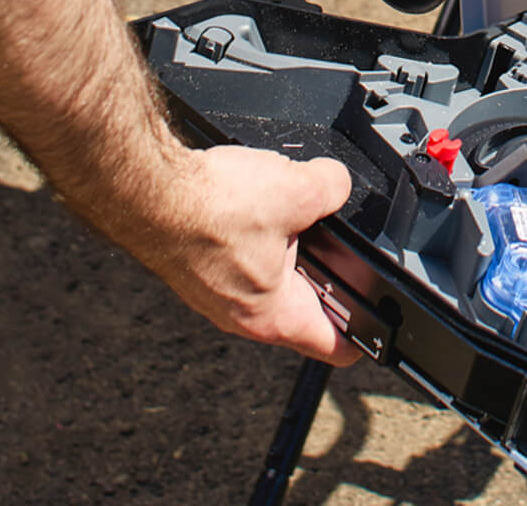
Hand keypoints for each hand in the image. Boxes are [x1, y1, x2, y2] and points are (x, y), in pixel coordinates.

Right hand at [140, 145, 360, 363]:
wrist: (146, 190)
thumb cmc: (207, 208)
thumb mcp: (300, 189)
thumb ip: (334, 188)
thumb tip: (338, 183)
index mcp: (274, 316)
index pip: (336, 345)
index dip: (366, 332)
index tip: (380, 319)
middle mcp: (242, 314)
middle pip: (305, 300)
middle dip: (326, 265)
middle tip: (339, 235)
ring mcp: (216, 291)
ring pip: (272, 271)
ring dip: (287, 239)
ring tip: (293, 204)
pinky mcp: (199, 264)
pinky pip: (243, 250)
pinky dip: (255, 225)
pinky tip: (254, 196)